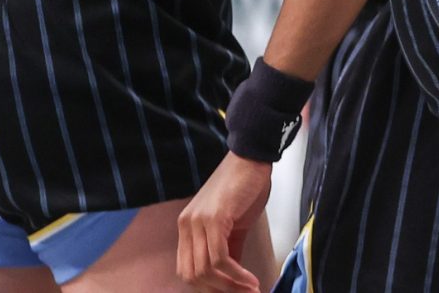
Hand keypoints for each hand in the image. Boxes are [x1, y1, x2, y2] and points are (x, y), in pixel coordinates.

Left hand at [178, 152, 272, 292]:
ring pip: (205, 270)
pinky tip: (249, 279)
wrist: (252, 158)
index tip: (231, 292)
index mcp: (187, 227)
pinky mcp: (214, 218)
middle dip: (218, 290)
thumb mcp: (233, 224)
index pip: (187, 270)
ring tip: (250, 289)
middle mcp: (187, 226)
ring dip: (229, 286)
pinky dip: (235, 274)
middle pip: (192, 275)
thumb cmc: (245, 187)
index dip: (207, 288)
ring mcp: (198, 222)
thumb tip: (233, 278)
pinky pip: (219, 257)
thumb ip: (229, 250)